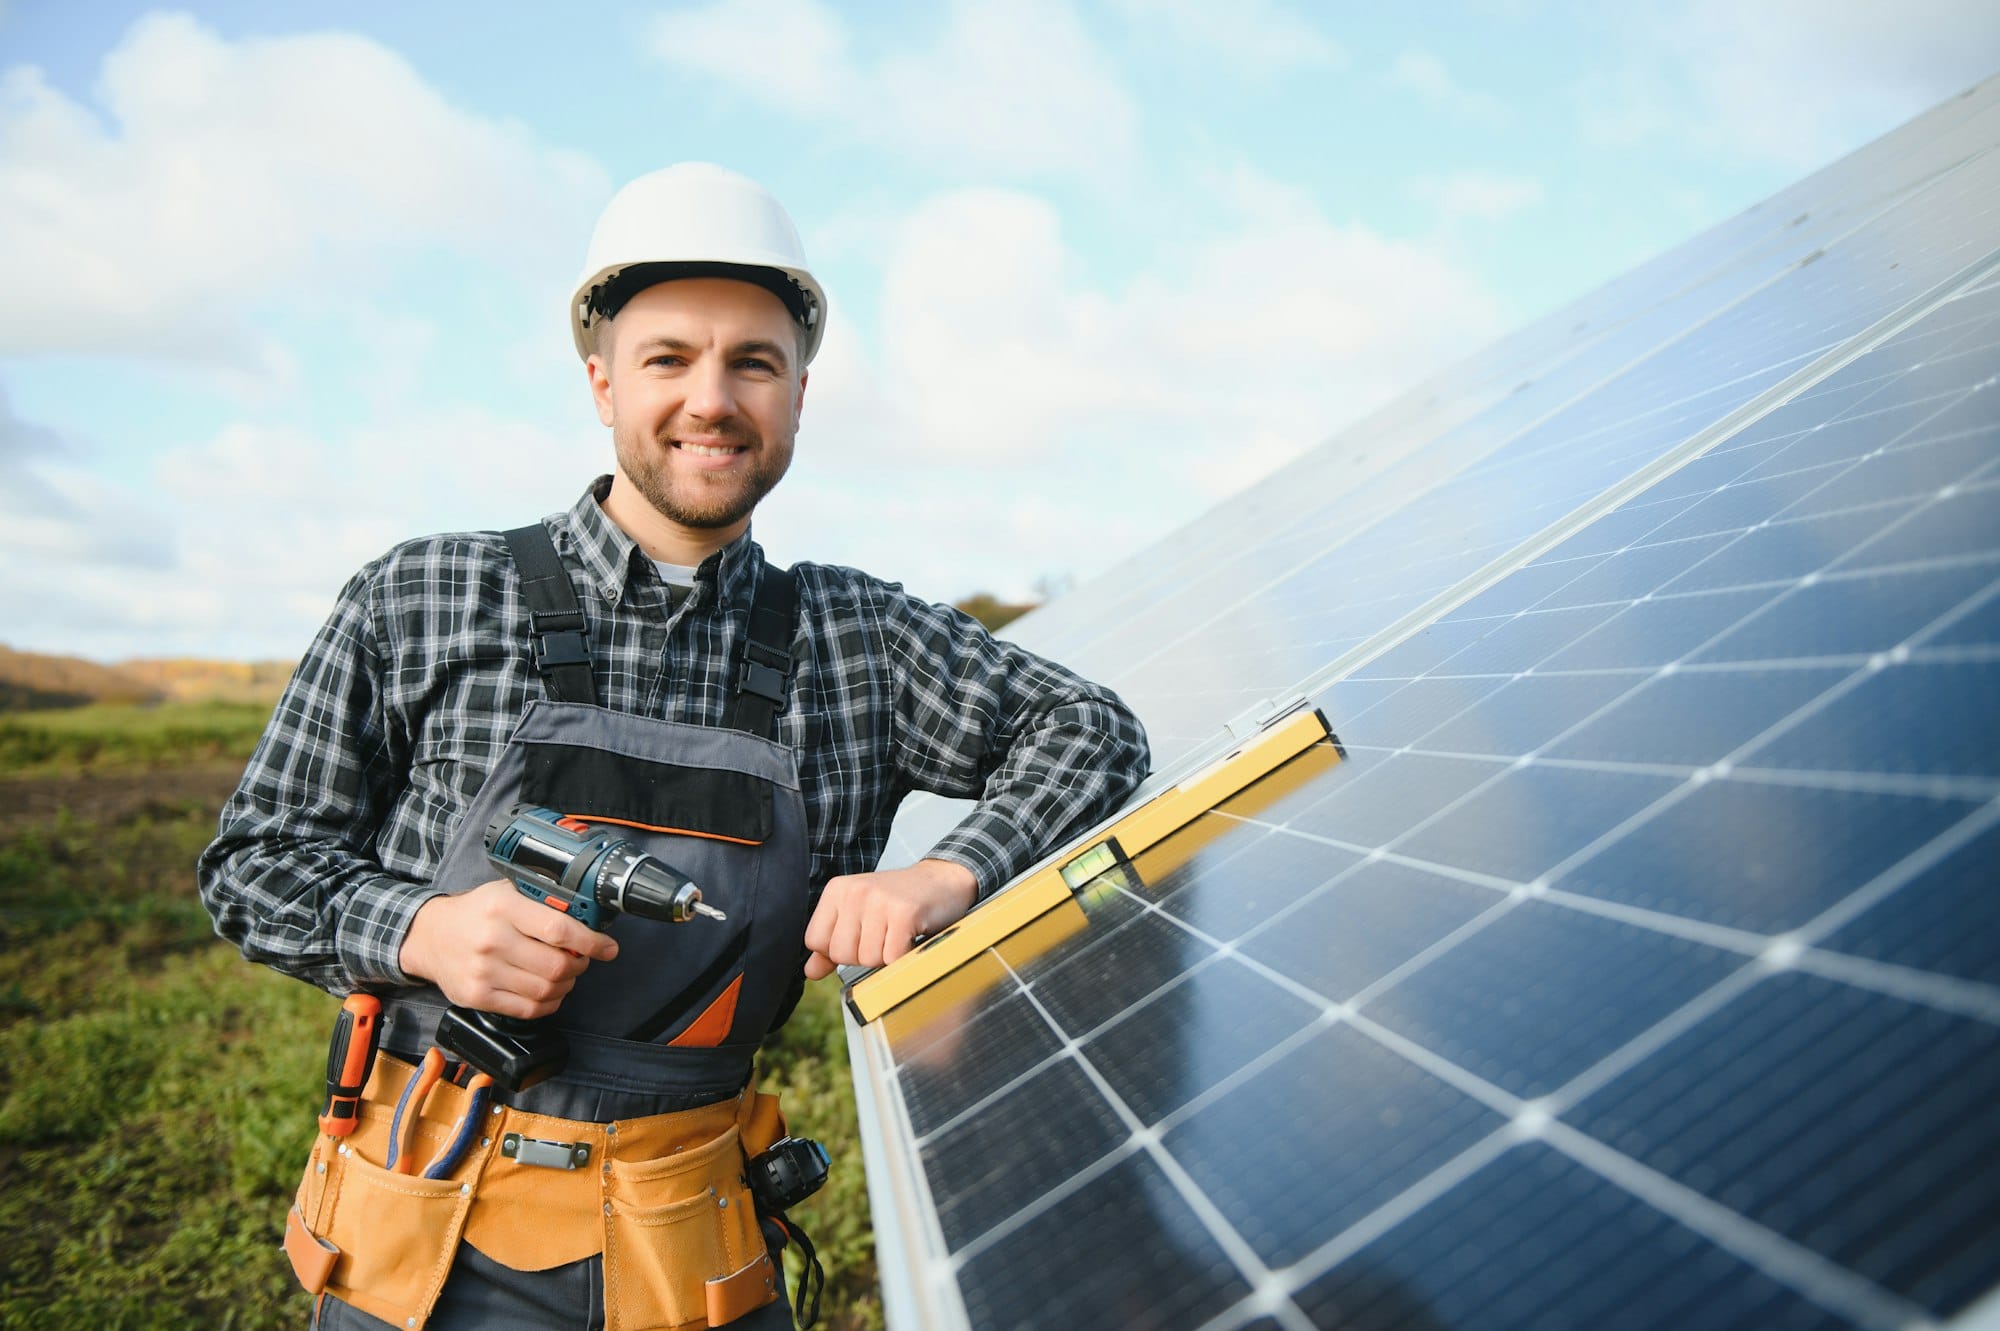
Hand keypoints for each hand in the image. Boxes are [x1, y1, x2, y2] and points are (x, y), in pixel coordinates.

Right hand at [399, 878, 620, 1018]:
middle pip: (557, 965)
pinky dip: (548, 1004)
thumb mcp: (507, 891)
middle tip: (582, 959)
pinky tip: (549, 992)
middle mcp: (492, 940)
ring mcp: (483, 972)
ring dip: (566, 985)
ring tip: (565, 974)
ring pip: (546, 991)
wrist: (429, 936)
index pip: (559, 929)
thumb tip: (587, 915)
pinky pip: (528, 1010)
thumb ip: (543, 900)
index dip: (591, 941)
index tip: (607, 947)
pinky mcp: (477, 996)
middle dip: (580, 965)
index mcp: (504, 907)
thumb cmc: (476, 912)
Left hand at [802, 859, 977, 979]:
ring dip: (887, 957)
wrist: (943, 881)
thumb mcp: (859, 915)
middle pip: (841, 954)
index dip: (838, 951)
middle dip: (864, 956)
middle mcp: (855, 891)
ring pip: (868, 959)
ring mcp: (880, 900)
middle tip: (884, 935)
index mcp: (837, 890)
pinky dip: (904, 957)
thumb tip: (810, 972)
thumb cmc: (899, 902)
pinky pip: (892, 958)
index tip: (862, 936)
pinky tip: (911, 938)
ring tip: (898, 934)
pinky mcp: (904, 912)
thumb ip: (832, 943)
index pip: (815, 941)